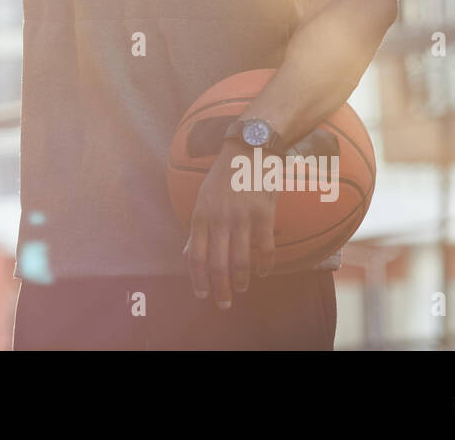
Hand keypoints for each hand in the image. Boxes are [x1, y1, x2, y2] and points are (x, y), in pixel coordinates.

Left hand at [182, 140, 277, 308]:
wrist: (250, 149)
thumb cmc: (225, 176)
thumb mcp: (204, 198)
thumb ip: (199, 228)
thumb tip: (189, 255)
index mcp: (201, 214)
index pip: (196, 255)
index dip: (198, 278)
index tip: (202, 294)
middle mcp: (219, 217)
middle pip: (217, 264)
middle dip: (220, 289)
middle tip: (223, 304)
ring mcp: (242, 216)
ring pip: (241, 260)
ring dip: (241, 280)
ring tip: (242, 288)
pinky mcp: (264, 213)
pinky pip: (265, 247)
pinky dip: (265, 264)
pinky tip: (264, 272)